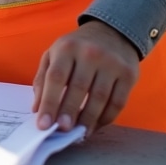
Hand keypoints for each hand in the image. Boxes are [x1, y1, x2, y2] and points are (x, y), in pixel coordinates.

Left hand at [32, 20, 140, 136]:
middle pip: (78, 88)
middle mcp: (90, 53)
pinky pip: (118, 102)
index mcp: (67, 48)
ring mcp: (112, 63)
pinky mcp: (129, 74)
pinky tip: (95, 125)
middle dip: (69, 113)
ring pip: (100, 98)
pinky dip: (106, 118)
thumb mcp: (54, 54)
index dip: (49, 103)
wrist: (112, 31)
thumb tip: (37, 109)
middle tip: (61, 131)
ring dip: (88, 119)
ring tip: (78, 133)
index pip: (56, 78)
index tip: (43, 124)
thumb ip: (43, 79)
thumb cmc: (76, 48)